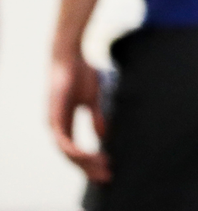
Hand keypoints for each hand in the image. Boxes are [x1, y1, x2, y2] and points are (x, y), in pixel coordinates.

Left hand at [49, 51, 109, 182]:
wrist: (70, 56)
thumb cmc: (83, 73)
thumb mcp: (95, 100)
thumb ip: (98, 118)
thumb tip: (104, 138)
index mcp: (65, 122)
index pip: (76, 149)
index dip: (91, 161)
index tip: (108, 168)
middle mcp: (57, 126)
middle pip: (72, 156)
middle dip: (89, 168)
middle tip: (107, 177)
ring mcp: (53, 123)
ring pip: (67, 153)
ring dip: (85, 162)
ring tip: (103, 167)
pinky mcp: (54, 118)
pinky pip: (64, 142)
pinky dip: (76, 151)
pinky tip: (88, 156)